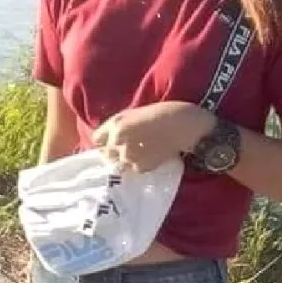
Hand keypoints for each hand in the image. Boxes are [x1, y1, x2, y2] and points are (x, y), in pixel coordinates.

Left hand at [93, 102, 215, 172]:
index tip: (111, 142)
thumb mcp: (133, 113)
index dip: (104, 141)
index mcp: (116, 125)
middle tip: (128, 148)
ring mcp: (129, 156)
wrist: (185, 126)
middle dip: (113, 152)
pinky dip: (139, 165)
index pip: (97, 139)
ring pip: (119, 164)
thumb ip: (117, 126)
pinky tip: (150, 156)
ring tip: (141, 152)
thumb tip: (108, 140)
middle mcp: (118, 141)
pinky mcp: (142, 167)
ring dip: (126, 160)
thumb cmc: (162, 113)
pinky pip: (134, 169)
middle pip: (106, 154)